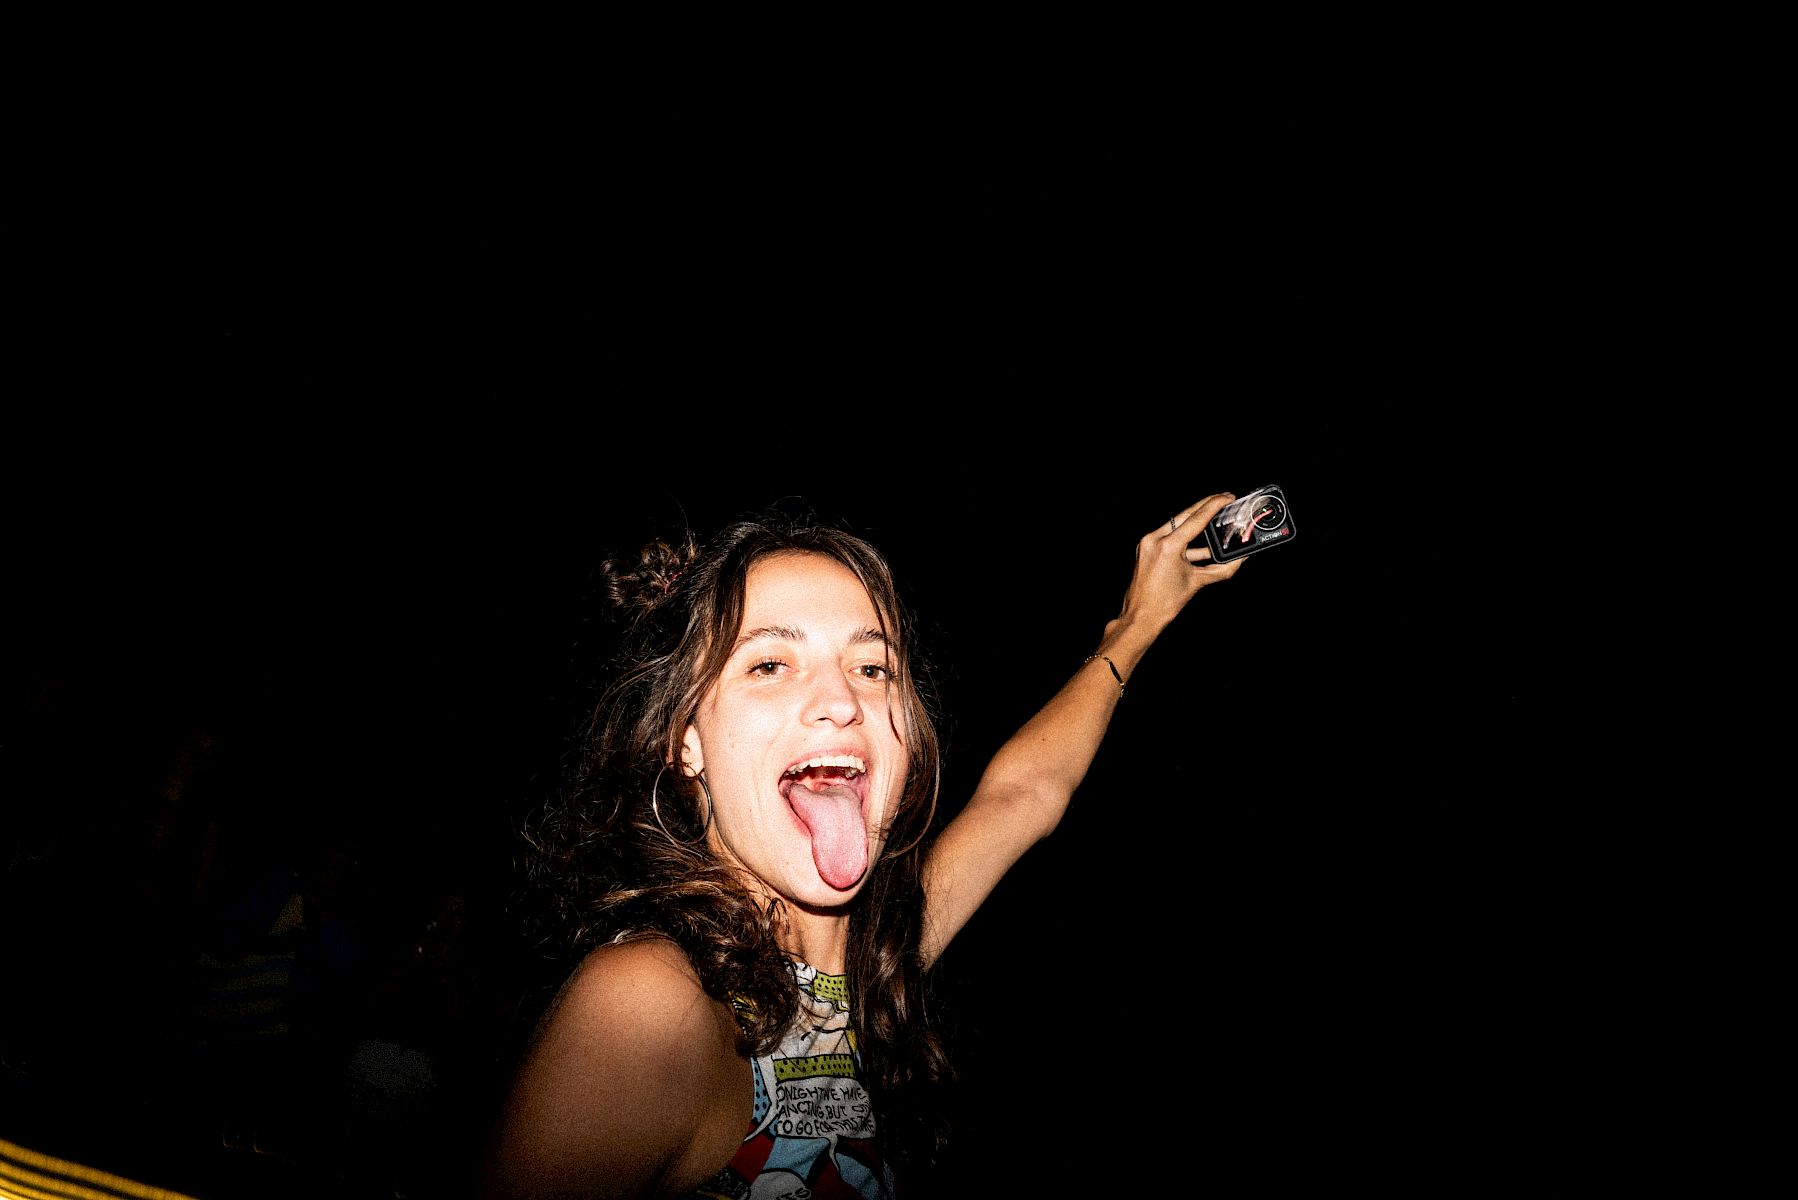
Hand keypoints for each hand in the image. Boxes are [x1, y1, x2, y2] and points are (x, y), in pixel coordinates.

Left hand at [1115, 494, 1245, 634]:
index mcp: (1167, 546)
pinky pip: (1169, 536)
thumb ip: (1222, 569)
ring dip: (1196, 521)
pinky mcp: (1146, 549)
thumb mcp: (1197, 583)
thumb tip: (1240, 559)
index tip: (1228, 496)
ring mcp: (1147, 543)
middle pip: (1185, 515)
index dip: (1214, 505)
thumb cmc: (1165, 604)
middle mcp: (1154, 540)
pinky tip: (1204, 544)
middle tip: (1223, 498)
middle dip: (1206, 505)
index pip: (1196, 519)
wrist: (1141, 617)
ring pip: (1177, 524)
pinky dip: (1186, 538)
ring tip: (1215, 517)